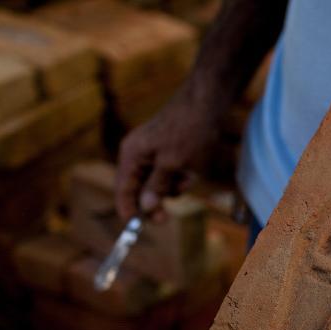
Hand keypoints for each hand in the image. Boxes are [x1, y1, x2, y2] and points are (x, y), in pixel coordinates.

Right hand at [115, 96, 217, 221]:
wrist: (208, 101)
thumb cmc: (188, 129)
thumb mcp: (173, 163)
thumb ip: (156, 186)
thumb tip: (144, 207)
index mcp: (131, 154)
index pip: (122, 189)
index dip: (127, 210)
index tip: (135, 228)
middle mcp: (138, 153)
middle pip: (139, 188)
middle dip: (154, 202)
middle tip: (165, 219)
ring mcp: (153, 152)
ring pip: (158, 183)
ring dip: (173, 187)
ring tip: (187, 176)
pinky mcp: (168, 151)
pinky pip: (170, 173)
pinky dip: (181, 176)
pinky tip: (193, 169)